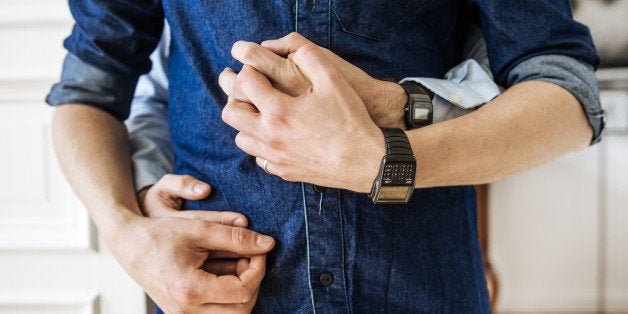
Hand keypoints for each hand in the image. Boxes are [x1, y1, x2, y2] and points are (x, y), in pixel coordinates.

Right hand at [114, 174, 274, 312]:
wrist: (128, 244)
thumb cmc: (159, 234)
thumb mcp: (200, 229)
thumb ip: (237, 238)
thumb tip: (268, 244)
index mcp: (190, 289)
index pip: (243, 291)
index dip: (258, 269)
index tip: (259, 250)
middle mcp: (186, 310)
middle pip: (241, 310)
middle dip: (254, 283)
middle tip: (250, 259)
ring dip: (242, 291)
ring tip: (238, 264)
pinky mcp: (182, 313)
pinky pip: (216, 312)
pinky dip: (228, 296)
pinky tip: (225, 273)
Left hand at [221, 45, 384, 191]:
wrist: (365, 161)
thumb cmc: (350, 119)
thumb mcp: (333, 79)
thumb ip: (308, 56)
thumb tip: (288, 49)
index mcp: (279, 110)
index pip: (245, 83)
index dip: (248, 69)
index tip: (257, 67)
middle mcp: (271, 135)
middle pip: (232, 113)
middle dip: (235, 96)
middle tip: (248, 88)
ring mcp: (275, 156)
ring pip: (241, 138)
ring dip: (246, 122)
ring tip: (260, 112)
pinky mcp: (283, 171)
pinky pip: (258, 158)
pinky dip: (260, 145)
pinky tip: (275, 136)